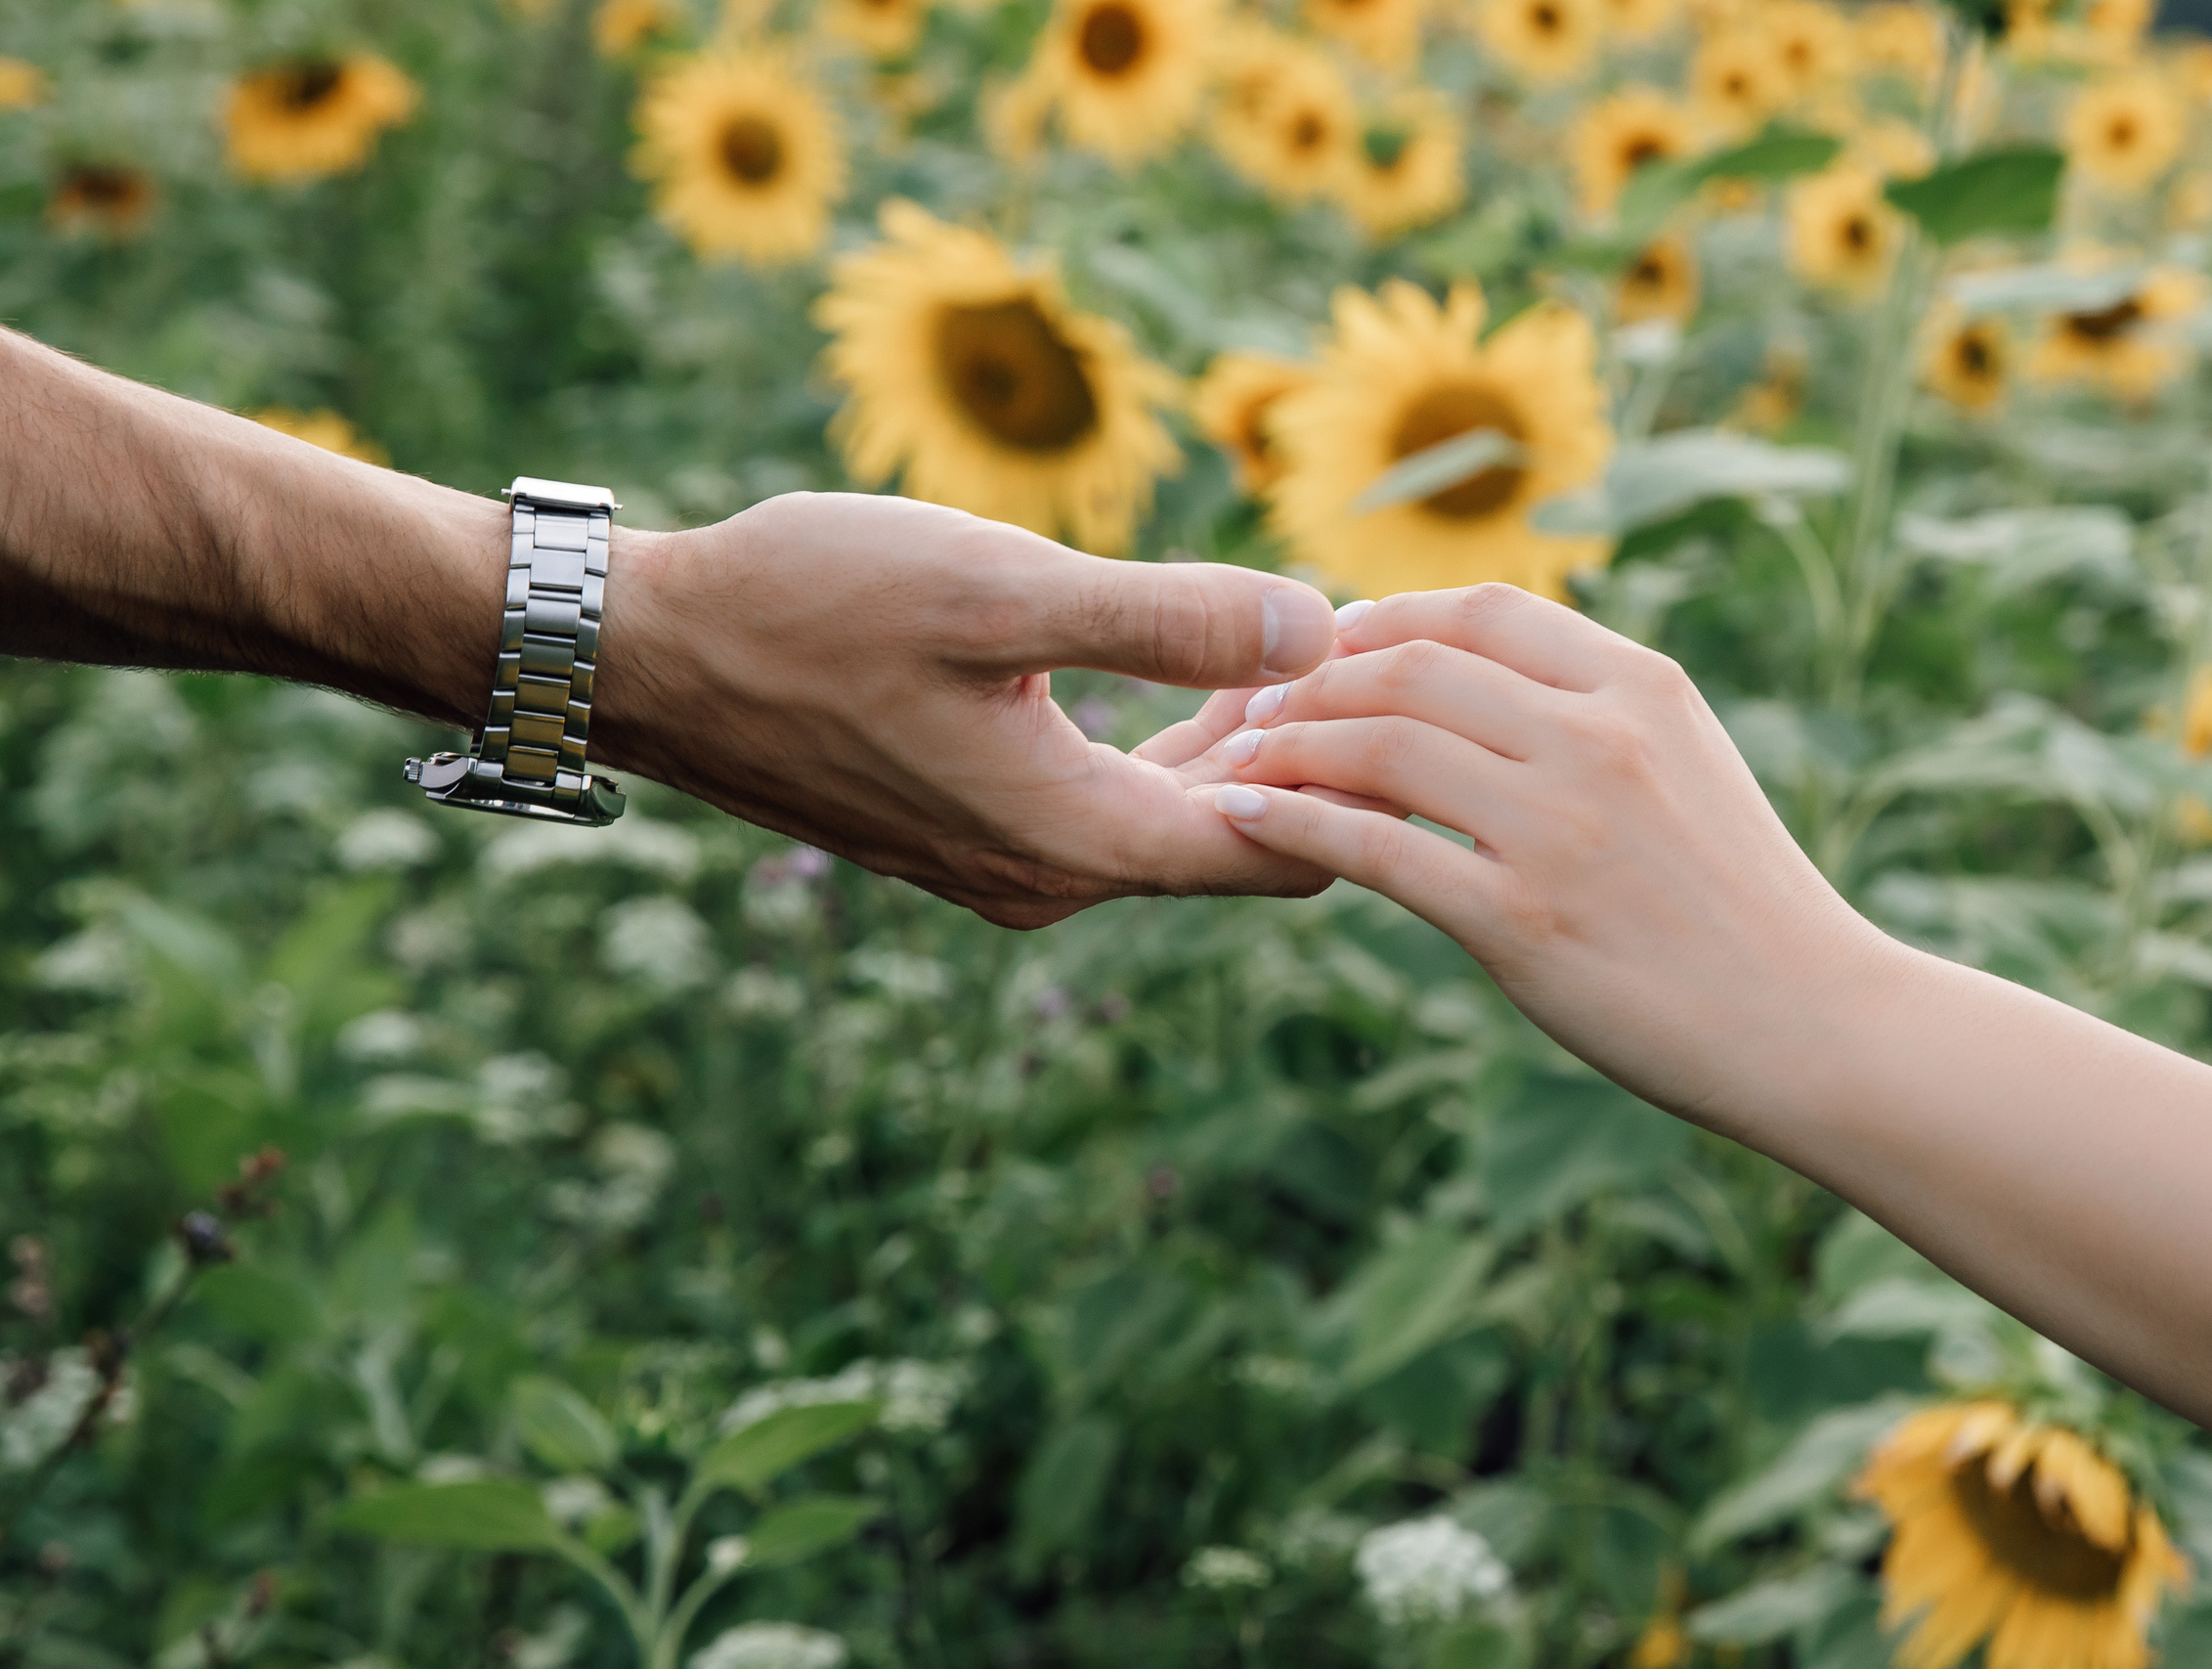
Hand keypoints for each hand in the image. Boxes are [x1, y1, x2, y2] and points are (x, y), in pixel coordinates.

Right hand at [599, 493, 1338, 927]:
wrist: (649, 654)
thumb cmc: (809, 606)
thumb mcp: (1001, 591)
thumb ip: (1168, 616)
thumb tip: (1320, 626)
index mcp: (1077, 841)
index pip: (1289, 848)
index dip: (1359, 767)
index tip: (1393, 670)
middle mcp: (1051, 880)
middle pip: (1245, 844)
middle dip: (1313, 753)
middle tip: (1364, 640)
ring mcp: (1007, 866)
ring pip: (1180, 826)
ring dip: (1244, 748)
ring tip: (1299, 644)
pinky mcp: (972, 832)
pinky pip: (1115, 810)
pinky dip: (1173, 751)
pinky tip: (1203, 672)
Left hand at [1181, 584, 1897, 1134]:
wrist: (1817, 1026)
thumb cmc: (1743, 906)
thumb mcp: (1689, 768)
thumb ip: (1596, 715)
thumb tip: (1486, 683)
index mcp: (1642, 688)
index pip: (1485, 609)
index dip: (1390, 615)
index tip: (1333, 642)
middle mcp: (1598, 738)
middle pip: (1413, 665)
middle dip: (1315, 679)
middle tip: (1255, 706)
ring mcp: (1559, 827)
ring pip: (1379, 743)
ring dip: (1286, 746)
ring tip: (1236, 761)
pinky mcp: (1522, 920)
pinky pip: (1373, 851)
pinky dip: (1291, 825)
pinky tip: (1241, 821)